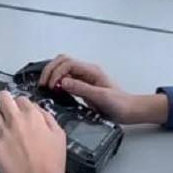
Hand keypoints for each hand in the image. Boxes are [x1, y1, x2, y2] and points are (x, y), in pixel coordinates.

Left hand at [0, 90, 66, 172]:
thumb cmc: (52, 163)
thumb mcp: (59, 135)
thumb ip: (47, 118)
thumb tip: (38, 110)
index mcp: (33, 116)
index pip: (20, 98)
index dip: (20, 103)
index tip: (20, 109)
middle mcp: (16, 121)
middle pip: (2, 98)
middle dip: (2, 100)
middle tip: (4, 106)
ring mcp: (3, 134)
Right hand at [39, 54, 167, 124]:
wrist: (130, 111)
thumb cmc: (119, 104)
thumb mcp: (101, 97)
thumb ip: (82, 89)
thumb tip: (62, 82)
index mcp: (91, 70)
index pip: (68, 63)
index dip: (56, 72)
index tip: (50, 86)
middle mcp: (86, 71)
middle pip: (62, 61)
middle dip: (50, 70)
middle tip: (43, 84)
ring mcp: (84, 77)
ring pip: (63, 68)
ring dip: (52, 74)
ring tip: (46, 87)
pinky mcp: (83, 85)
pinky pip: (66, 78)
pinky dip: (57, 82)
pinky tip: (54, 91)